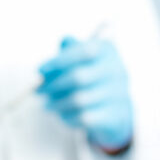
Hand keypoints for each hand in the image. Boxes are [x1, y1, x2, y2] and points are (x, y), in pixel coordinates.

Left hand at [37, 36, 133, 152]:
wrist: (117, 109)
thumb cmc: (93, 78)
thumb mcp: (83, 58)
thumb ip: (71, 49)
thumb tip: (63, 42)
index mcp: (107, 51)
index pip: (83, 51)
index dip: (59, 60)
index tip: (40, 70)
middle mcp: (117, 70)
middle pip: (78, 77)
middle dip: (53, 85)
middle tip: (39, 91)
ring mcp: (119, 94)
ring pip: (79, 100)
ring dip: (58, 103)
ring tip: (48, 104)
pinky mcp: (116, 116)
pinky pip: (85, 118)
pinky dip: (69, 117)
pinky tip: (62, 115)